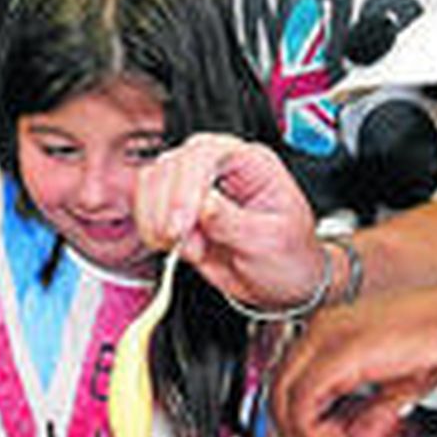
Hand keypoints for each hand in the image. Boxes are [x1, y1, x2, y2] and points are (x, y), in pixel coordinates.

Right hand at [133, 134, 325, 308]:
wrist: (282, 283)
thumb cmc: (290, 256)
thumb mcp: (270, 241)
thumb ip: (235, 221)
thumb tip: (204, 204)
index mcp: (252, 162)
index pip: (206, 154)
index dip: (187, 186)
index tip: (183, 225)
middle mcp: (220, 167)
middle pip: (172, 164)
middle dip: (167, 206)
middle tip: (179, 241)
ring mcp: (196, 186)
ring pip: (152, 181)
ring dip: (157, 219)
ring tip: (184, 248)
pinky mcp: (178, 209)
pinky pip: (146, 205)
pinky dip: (150, 228)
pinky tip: (175, 247)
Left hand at [271, 288, 436, 436]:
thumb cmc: (436, 347)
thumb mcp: (391, 393)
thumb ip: (363, 425)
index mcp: (327, 332)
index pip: (289, 383)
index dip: (300, 422)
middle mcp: (318, 330)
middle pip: (277, 391)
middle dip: (297, 433)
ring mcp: (323, 337)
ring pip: (283, 398)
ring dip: (306, 436)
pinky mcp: (336, 352)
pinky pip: (304, 402)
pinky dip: (315, 432)